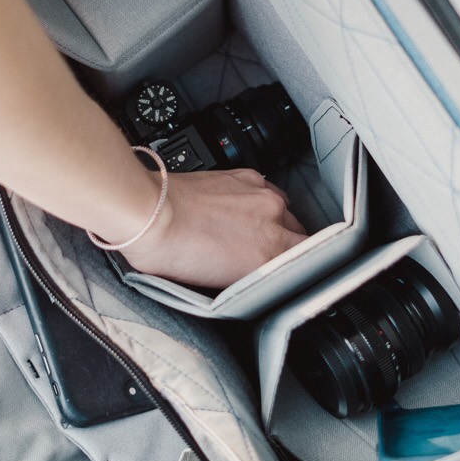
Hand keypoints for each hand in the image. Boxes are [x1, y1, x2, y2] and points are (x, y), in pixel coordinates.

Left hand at [121, 169, 308, 288]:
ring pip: (285, 211)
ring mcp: (260, 195)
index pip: (309, 259)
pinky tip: (239, 210)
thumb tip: (262, 274)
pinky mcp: (245, 177)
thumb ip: (251, 276)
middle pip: (300, 234)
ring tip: (248, 232)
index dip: (302, 266)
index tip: (296, 271)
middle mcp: (272, 220)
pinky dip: (258, 202)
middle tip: (261, 256)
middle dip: (285, 246)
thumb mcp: (217, 283)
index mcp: (269, 254)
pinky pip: (267, 191)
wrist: (150, 214)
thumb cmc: (172, 251)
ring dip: (273, 222)